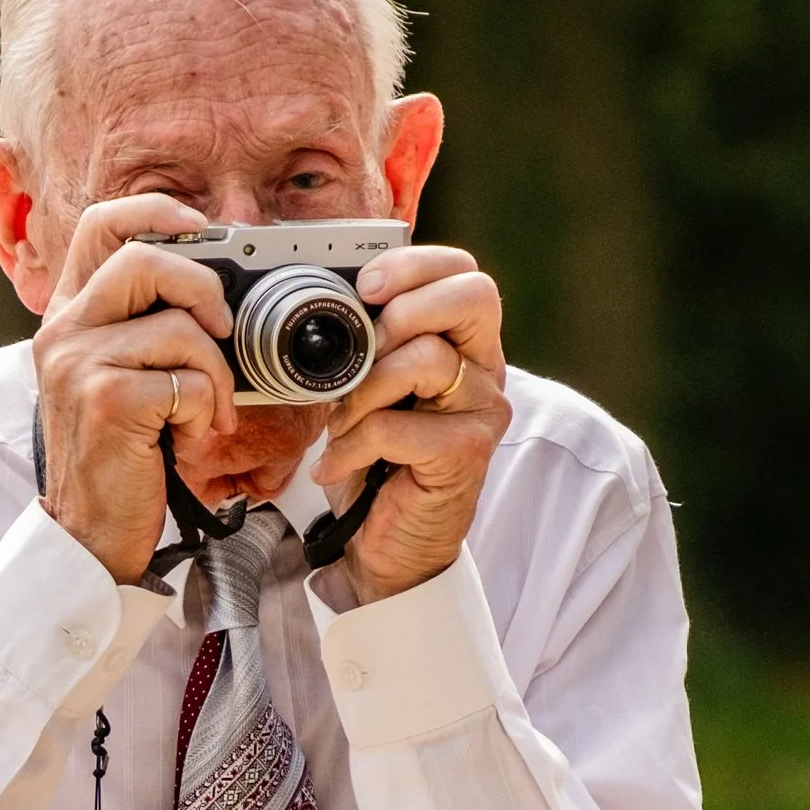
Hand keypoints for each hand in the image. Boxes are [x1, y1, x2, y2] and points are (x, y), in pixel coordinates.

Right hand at [30, 196, 238, 582]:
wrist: (89, 533)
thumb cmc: (120, 456)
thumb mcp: (123, 379)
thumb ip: (148, 328)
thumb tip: (220, 293)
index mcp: (70, 315)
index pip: (101, 225)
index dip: (157, 212)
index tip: (203, 229)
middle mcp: (64, 331)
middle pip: (144, 259)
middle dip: (204, 289)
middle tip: (224, 332)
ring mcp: (79, 364)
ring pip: (177, 325)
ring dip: (216, 370)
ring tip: (209, 409)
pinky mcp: (106, 401)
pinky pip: (187, 379)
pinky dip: (208, 408)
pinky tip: (193, 435)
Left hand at [319, 244, 510, 601]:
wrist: (387, 544)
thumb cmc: (377, 462)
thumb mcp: (366, 388)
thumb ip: (365, 342)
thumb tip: (325, 298)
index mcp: (463, 342)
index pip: (463, 272)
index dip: (415, 265)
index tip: (364, 285)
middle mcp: (484, 369)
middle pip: (474, 296)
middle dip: (405, 308)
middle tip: (364, 346)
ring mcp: (482, 411)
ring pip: (428, 358)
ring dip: (364, 388)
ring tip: (341, 421)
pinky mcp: (466, 453)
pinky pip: (399, 425)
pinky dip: (355, 443)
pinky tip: (339, 462)